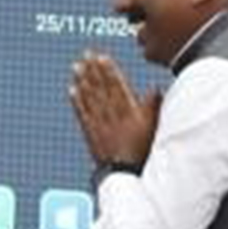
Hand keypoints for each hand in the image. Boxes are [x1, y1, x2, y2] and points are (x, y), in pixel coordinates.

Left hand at [69, 50, 160, 165]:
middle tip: (86, 55)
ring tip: (77, 67)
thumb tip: (155, 88)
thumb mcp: (154, 128)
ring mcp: (100, 124)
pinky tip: (72, 89)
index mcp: (129, 112)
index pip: (117, 85)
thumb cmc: (143, 152)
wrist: (126, 174)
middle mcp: (112, 115)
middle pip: (102, 88)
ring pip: (90, 98)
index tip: (102, 57)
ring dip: (83, 80)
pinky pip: (82, 114)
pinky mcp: (91, 134)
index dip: (109, 70)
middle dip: (94, 70)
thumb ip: (154, 106)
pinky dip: (77, 101)